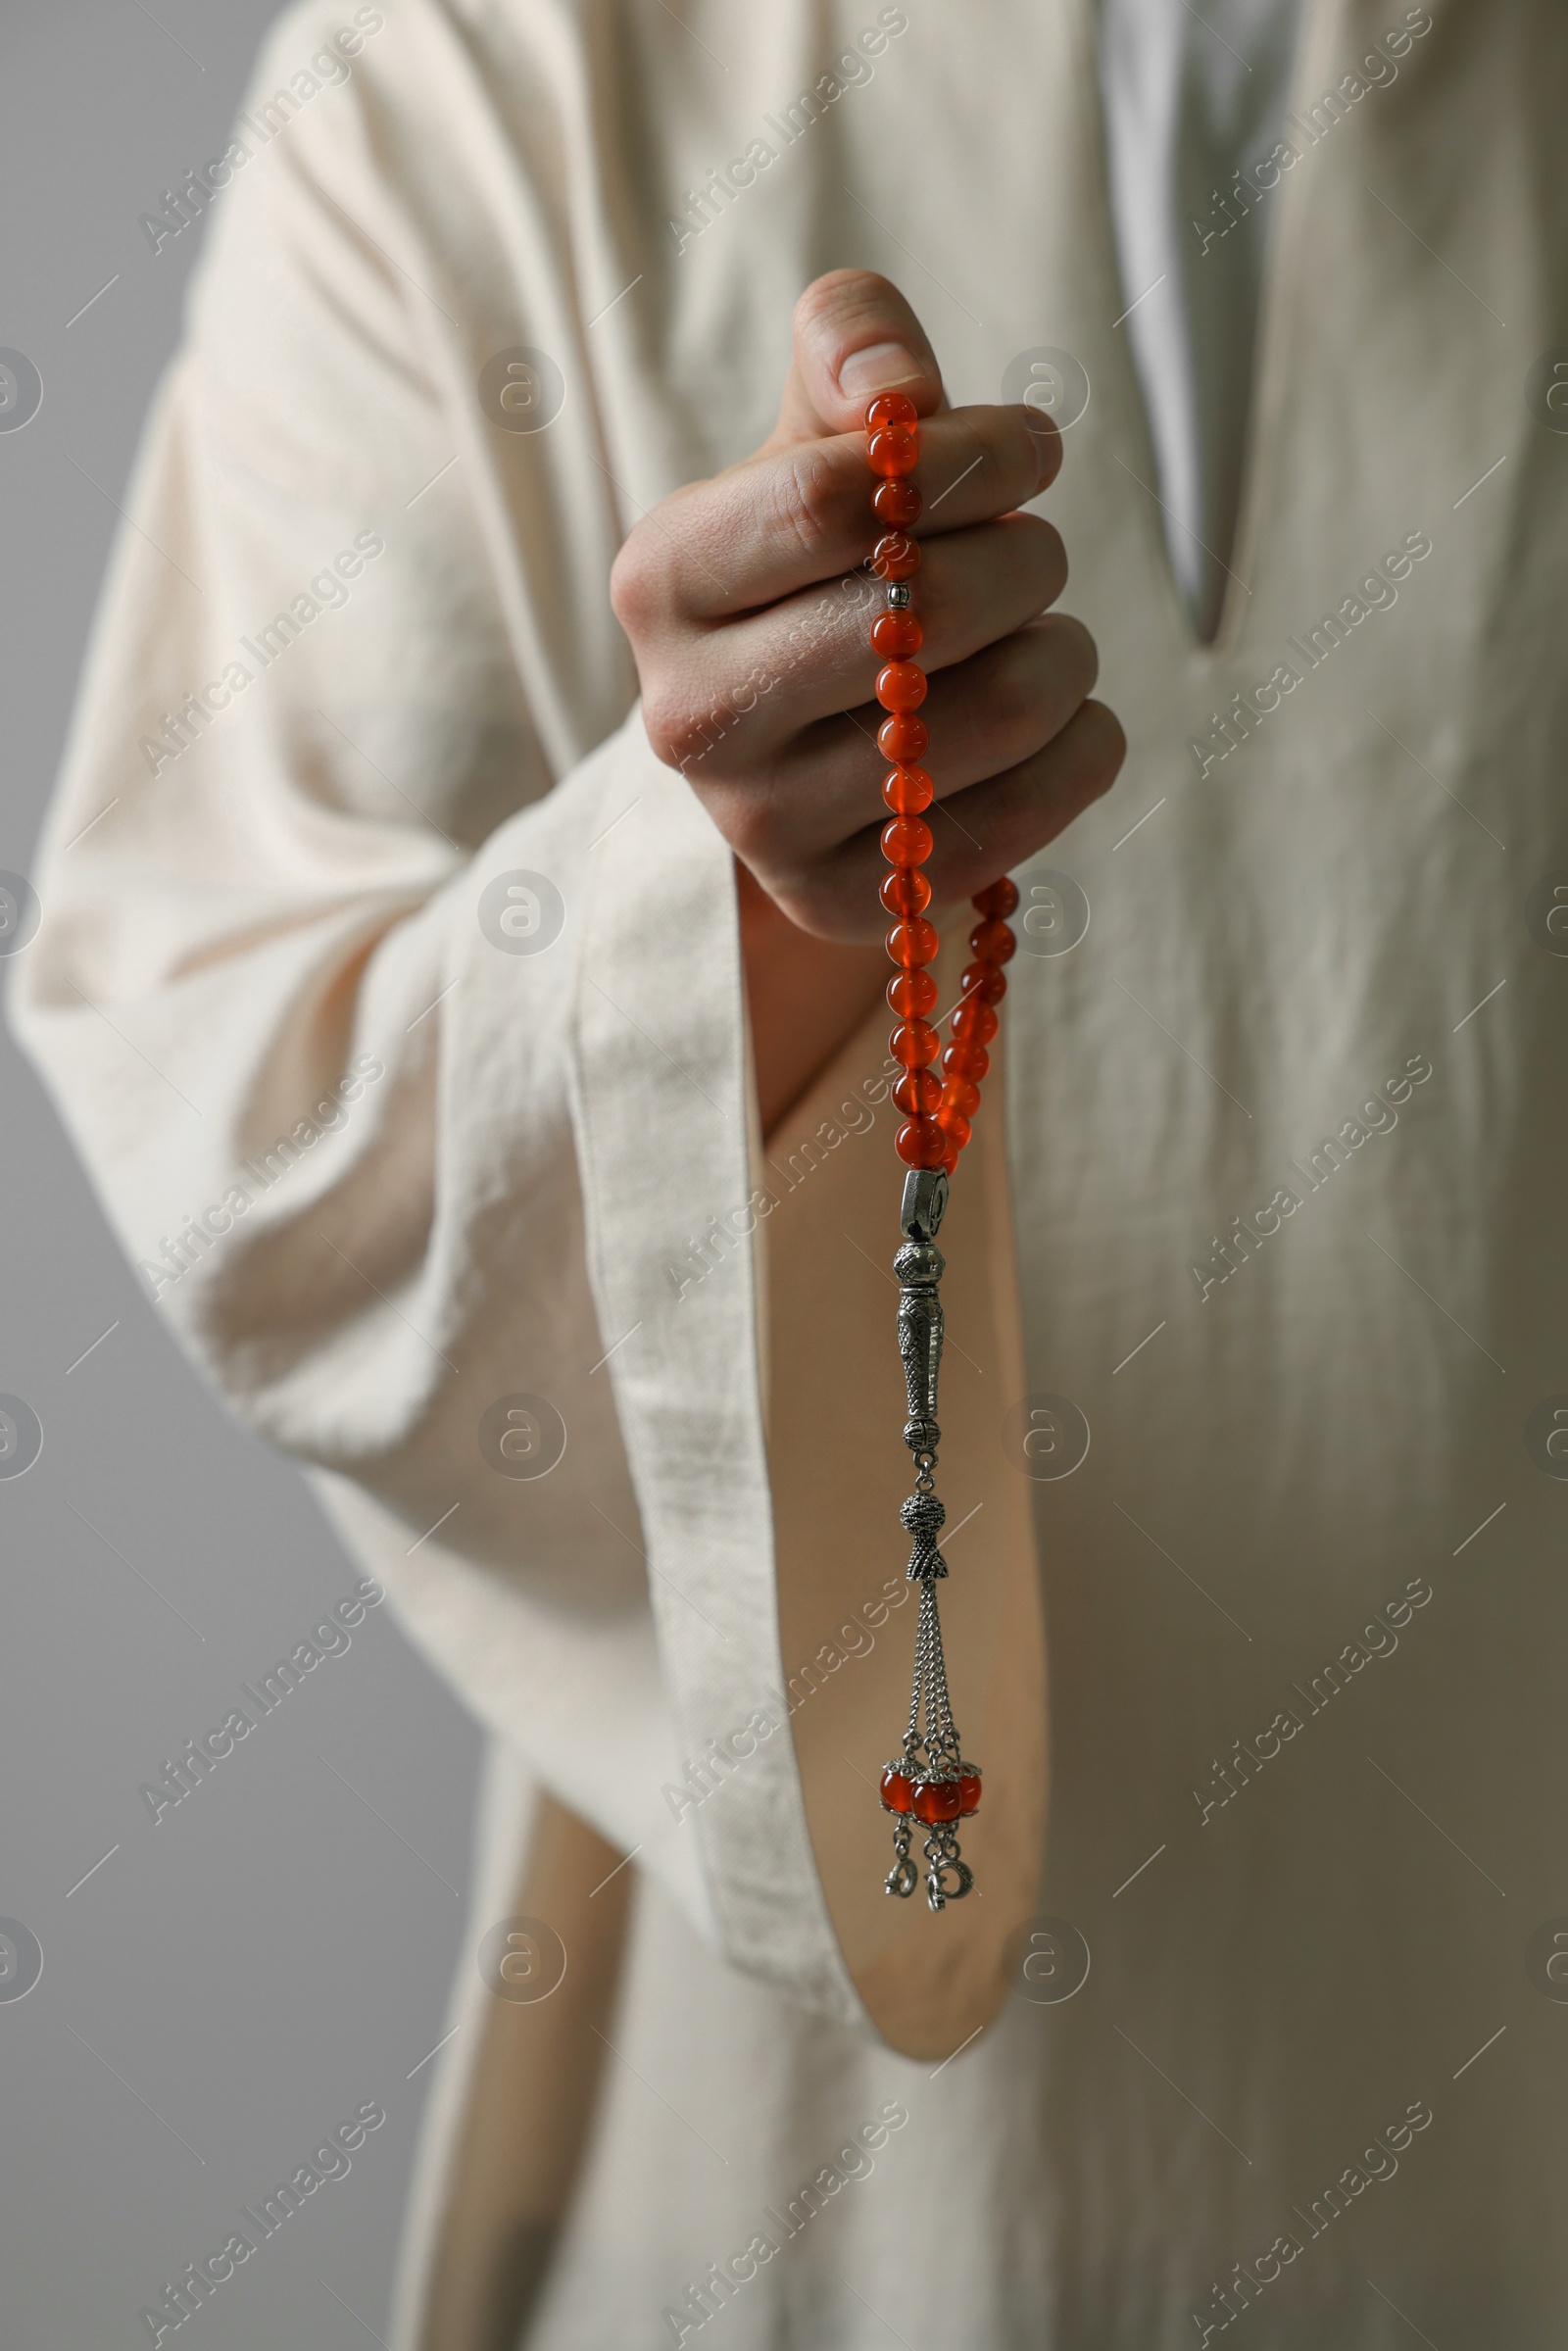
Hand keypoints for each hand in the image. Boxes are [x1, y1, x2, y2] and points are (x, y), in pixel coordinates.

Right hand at [610, 267, 1124, 944]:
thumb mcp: (819, 433)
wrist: (796, 744)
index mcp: (664, 577)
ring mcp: (763, 829)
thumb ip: (852, 346)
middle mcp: (691, 716)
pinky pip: (1033, 813)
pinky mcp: (847, 907)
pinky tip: (1048, 728)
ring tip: (1037, 642)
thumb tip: (896, 395)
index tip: (1028, 452)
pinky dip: (1080, 749)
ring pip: (1002, 714)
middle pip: (926, 610)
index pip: (831, 498)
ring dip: (1064, 654)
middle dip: (1024, 561)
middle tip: (1027, 559)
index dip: (968, 457)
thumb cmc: (823, 561)